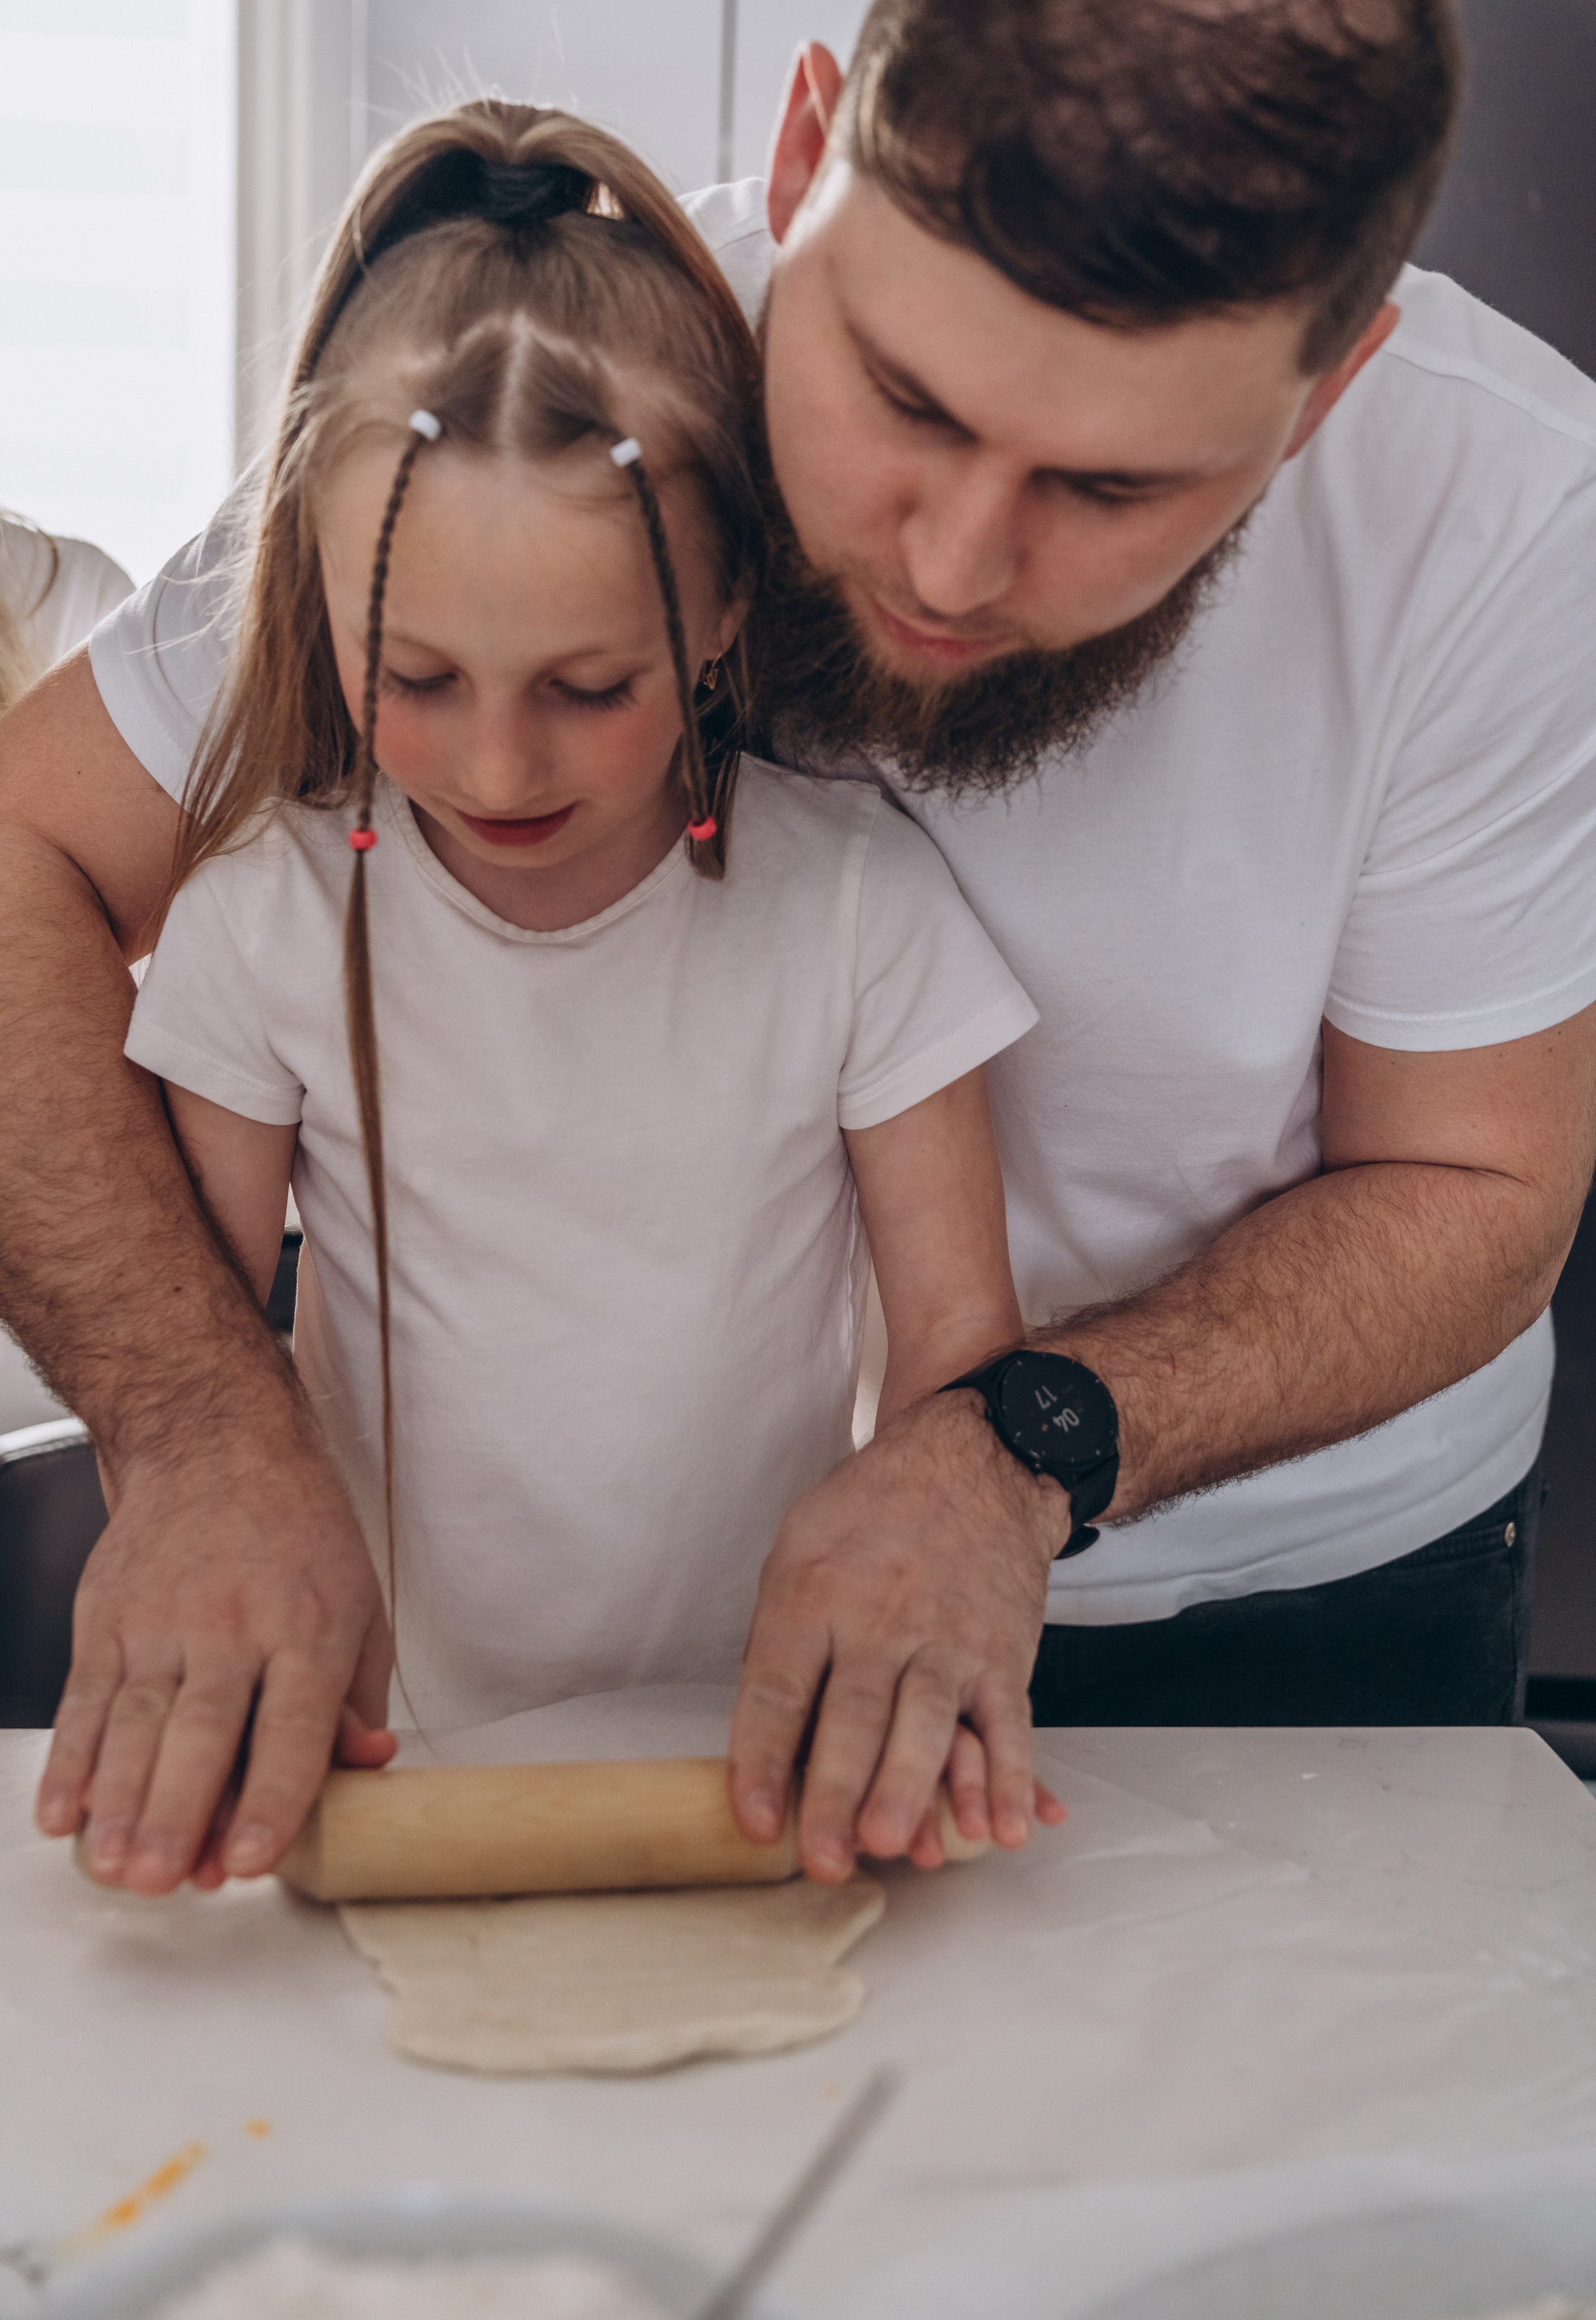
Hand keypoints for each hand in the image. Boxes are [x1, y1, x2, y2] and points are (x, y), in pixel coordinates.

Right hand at [35, 1430, 391, 1893]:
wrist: (215, 1442)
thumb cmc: (298, 1534)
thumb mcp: (360, 1607)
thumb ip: (356, 1701)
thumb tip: (365, 1769)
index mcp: (309, 1629)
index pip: (293, 1728)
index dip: (272, 1799)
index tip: (249, 1860)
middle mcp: (234, 1626)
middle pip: (204, 1733)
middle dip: (178, 1814)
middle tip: (162, 1880)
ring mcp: (162, 1622)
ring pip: (136, 1724)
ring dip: (119, 1802)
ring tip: (113, 1865)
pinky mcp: (107, 1618)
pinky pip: (85, 1700)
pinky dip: (69, 1761)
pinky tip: (62, 1813)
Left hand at [729, 1390, 1068, 1881]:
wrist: (977, 1461)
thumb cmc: (873, 1513)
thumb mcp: (799, 1546)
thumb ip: (781, 1638)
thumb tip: (765, 1737)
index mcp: (816, 1591)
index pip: (781, 1686)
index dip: (763, 1758)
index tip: (753, 1820)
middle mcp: (882, 1616)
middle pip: (855, 1715)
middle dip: (837, 1792)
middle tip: (823, 1859)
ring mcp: (949, 1638)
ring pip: (928, 1723)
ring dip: (913, 1788)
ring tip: (895, 1847)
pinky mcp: (1003, 1656)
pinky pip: (1008, 1726)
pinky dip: (1011, 1781)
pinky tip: (1003, 1829)